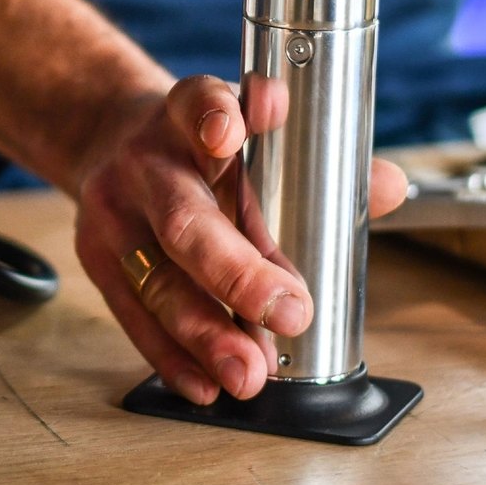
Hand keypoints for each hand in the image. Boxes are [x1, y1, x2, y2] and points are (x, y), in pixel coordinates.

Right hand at [71, 75, 409, 404]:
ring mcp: (115, 213)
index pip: (200, 102)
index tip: (235, 127)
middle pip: (184, 217)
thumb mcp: (249, 135)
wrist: (108, 141)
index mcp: (188, 116)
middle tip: (289, 311)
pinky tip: (204, 381)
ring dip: (207, 332)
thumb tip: (387, 186)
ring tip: (249, 370)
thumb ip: (320, 160)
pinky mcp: (98, 260)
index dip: (218, 114)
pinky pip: (134, 316)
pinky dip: (171, 355)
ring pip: (158, 279)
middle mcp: (147, 161)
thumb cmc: (198, 147)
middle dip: (237, 272)